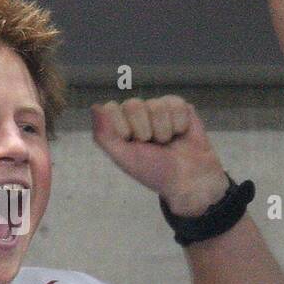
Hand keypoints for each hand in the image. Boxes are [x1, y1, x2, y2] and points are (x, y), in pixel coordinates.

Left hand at [91, 96, 228, 216]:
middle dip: (144, 131)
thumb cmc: (153, 171)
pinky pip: (176, 105)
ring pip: (156, 106)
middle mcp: (136, 111)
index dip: (123, 129)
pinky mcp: (179, 106)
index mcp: (119, 123)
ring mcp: (157, 106)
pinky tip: (180, 134)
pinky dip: (179, 125)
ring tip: (167, 142)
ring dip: (163, 131)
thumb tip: (95, 106)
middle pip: (133, 105)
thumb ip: (104, 135)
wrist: (188, 179)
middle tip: (152, 145)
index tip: (132, 146)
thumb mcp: (124, 158)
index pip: (111, 109)